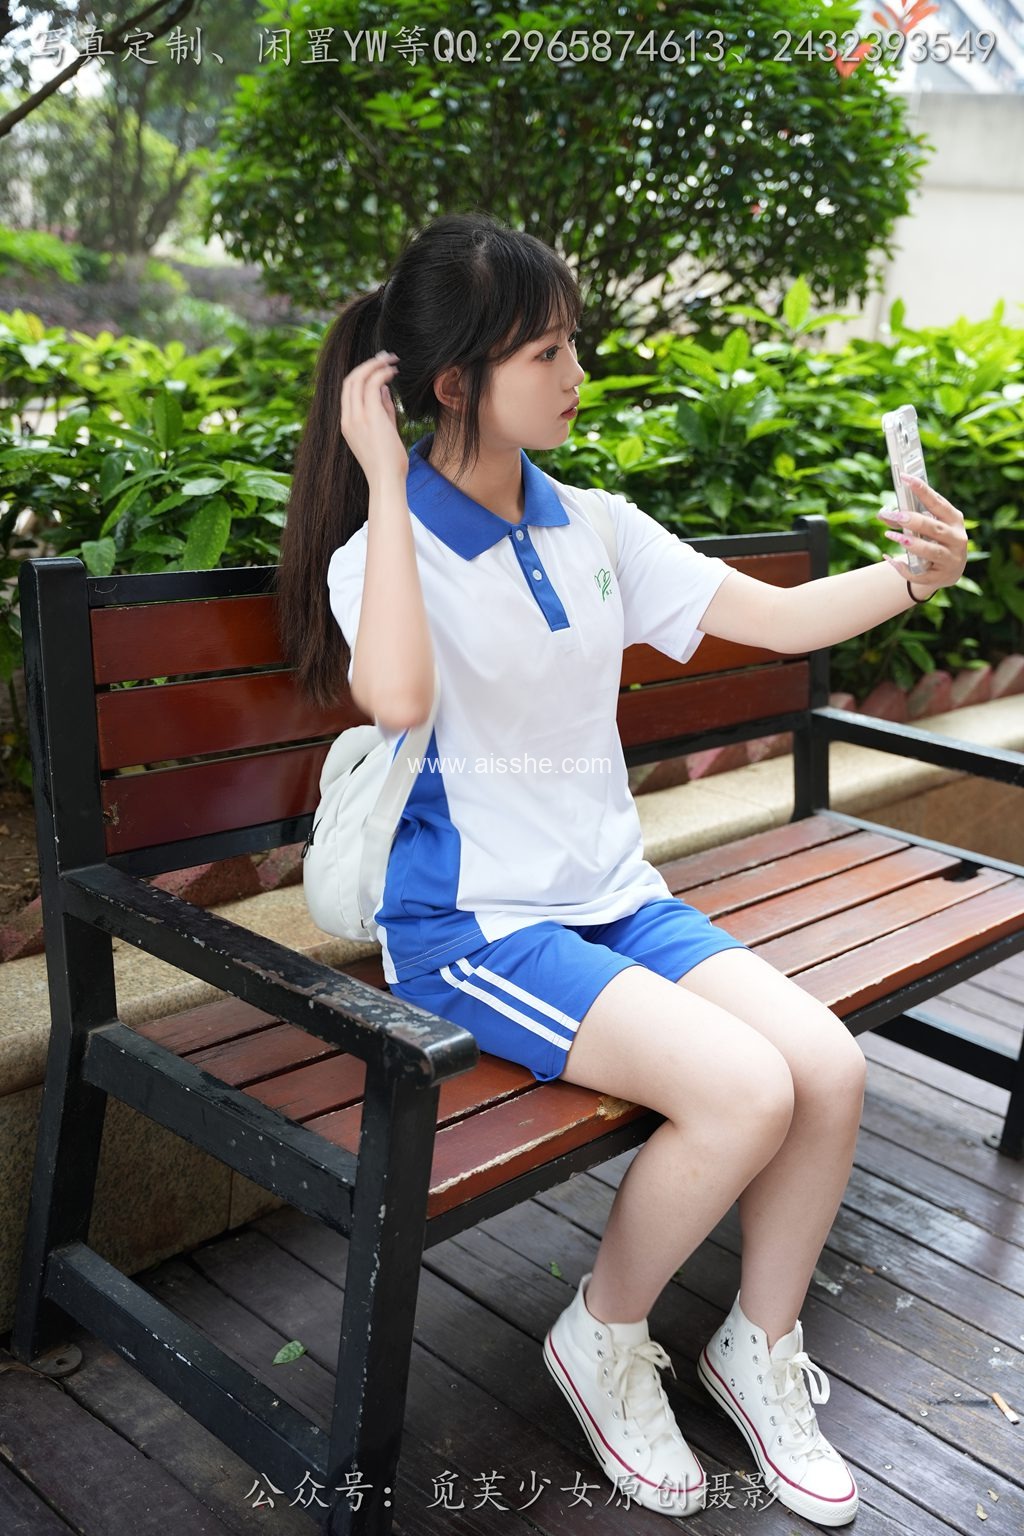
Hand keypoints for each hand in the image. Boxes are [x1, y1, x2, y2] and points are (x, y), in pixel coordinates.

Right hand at [339, 350, 407, 487]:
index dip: (361, 374)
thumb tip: (383, 388)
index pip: (348, 390)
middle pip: (350, 380)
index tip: (377, 367)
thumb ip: (382, 409)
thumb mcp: (383, 432)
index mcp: (347, 424)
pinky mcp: (371, 416)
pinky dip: (382, 374)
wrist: (386, 480)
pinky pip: (373, 385)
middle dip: (368, 364)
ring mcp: (357, 417)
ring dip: (376, 365)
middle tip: (385, 357)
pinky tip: (393, 372)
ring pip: (360, 378)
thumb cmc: (387, 463)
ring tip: (392, 360)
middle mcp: (348, 419)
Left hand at [878, 473, 968, 595]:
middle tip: (896, 515)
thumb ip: (906, 519)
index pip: (938, 502)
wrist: (947, 571)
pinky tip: (890, 559)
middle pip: (935, 529)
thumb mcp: (926, 527)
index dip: (921, 490)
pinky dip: (903, 568)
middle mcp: (957, 538)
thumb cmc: (934, 541)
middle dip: (915, 521)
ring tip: (892, 535)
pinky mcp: (941, 577)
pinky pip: (920, 574)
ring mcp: (951, 559)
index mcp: (954, 519)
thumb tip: (882, 514)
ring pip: (931, 551)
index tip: (905, 478)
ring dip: (910, 543)